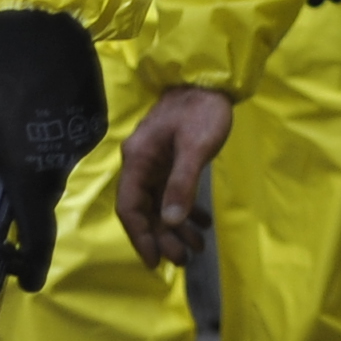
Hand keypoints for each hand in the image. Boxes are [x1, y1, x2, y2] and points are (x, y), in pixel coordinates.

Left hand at [0, 8, 107, 291]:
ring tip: (16, 121)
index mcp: (29, 172)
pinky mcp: (95, 121)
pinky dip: (53, 138)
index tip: (22, 282)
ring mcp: (83, 142)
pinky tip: (39, 107)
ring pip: (55, 169)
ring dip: (36, 161)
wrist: (45, 22)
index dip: (28, 265)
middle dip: (21, 197)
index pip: (35, 237)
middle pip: (41, 198)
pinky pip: (70, 144)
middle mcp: (62, 164)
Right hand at [111, 85, 231, 269]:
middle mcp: (142, 164)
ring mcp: (157, 162)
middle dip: (162, 236)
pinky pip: (173, 192)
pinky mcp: (172, 160)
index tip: (155, 261)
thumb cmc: (202, 111)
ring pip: (160, 204)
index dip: (140, 236)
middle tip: (184, 258)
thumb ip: (182, 184)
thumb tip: (171, 222)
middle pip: (144, 210)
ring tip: (197, 246)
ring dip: (176, 226)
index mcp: (139, 160)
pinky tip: (203, 222)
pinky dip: (186, 209)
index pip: (129, 207)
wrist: (211, 79)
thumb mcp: (195, 147)